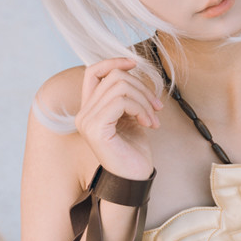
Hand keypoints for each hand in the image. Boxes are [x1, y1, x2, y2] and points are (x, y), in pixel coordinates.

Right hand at [74, 57, 159, 179]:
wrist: (134, 179)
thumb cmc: (133, 152)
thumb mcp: (130, 117)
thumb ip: (126, 96)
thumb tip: (131, 70)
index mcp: (89, 109)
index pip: (93, 72)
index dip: (114, 62)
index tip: (135, 63)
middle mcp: (83, 113)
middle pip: (113, 77)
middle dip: (141, 88)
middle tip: (156, 107)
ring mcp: (87, 120)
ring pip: (120, 87)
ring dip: (143, 100)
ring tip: (153, 119)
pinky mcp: (96, 128)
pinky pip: (121, 101)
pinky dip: (140, 108)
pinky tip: (148, 124)